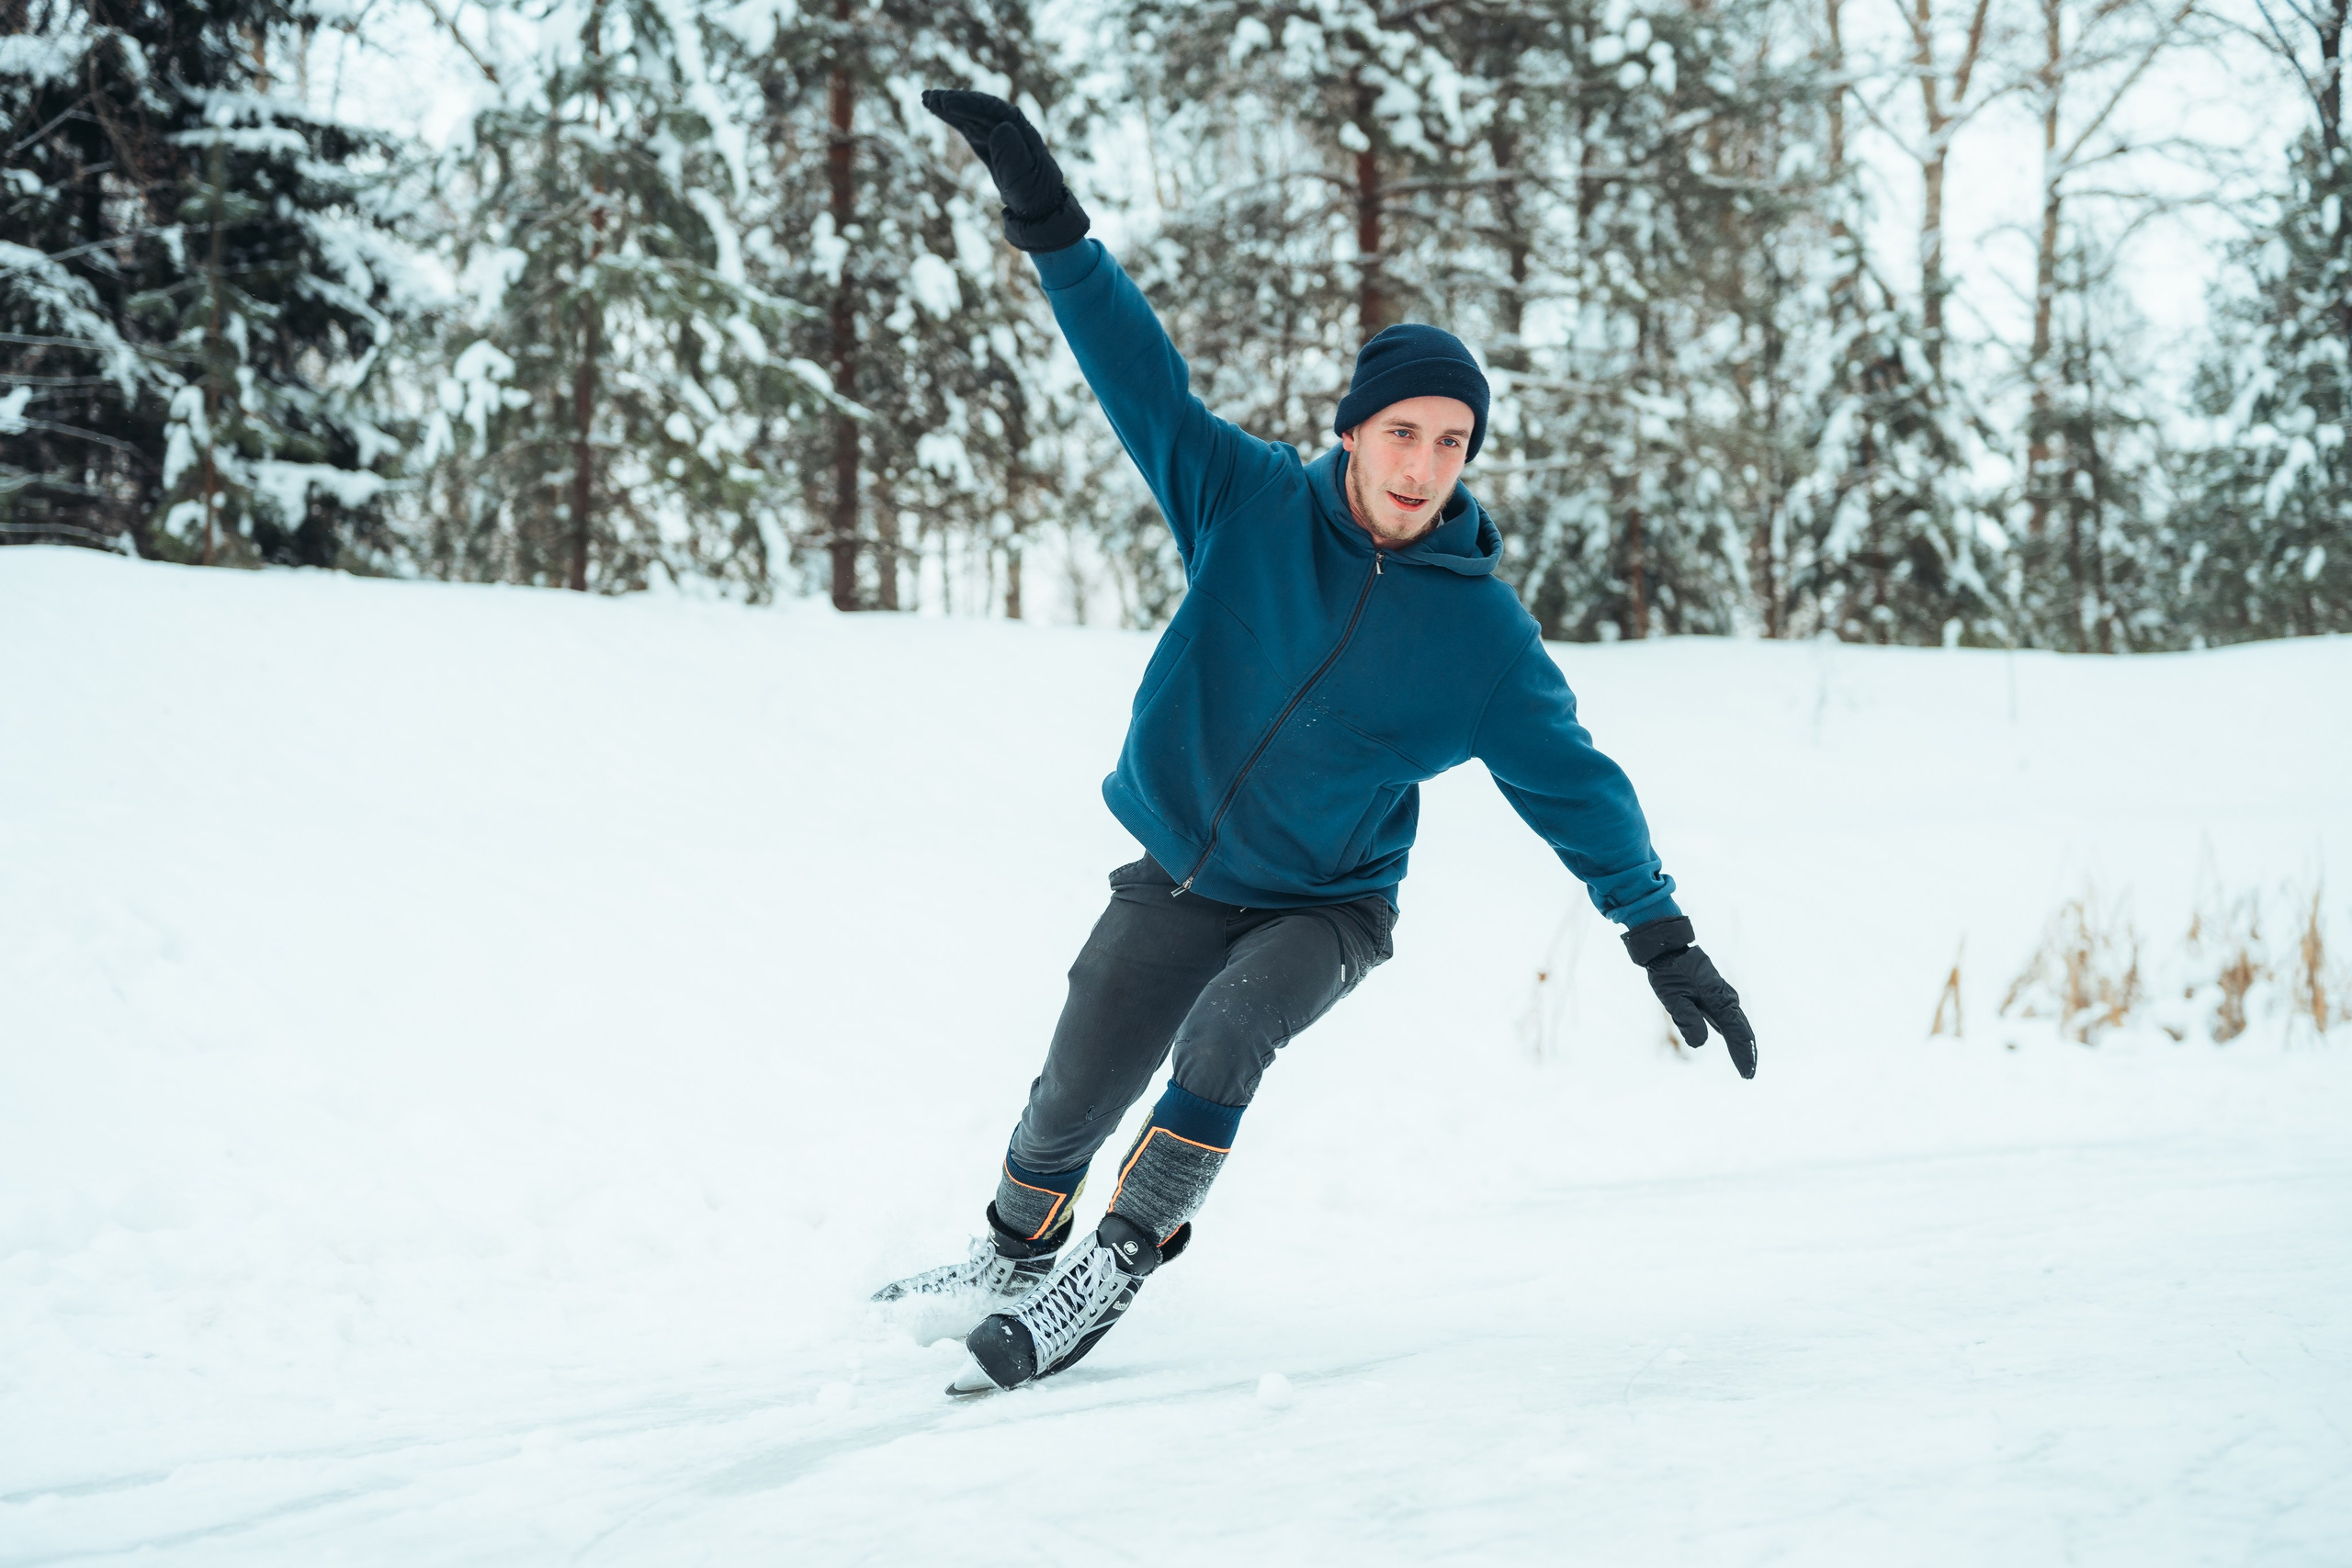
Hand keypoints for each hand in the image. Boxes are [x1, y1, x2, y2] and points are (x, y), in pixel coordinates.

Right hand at [920, 89, 1090, 252]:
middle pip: (980, 108)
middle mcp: (1010, 127)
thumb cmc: (1033, 195)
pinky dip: (952, 118)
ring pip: (972, 115)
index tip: (947, 103)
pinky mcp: (989, 144)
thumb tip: (999, 127)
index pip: (992, 110)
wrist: (1039, 209)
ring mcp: (999, 135)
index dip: (969, 104)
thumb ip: (1013, 154)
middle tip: (930, 97)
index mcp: (1021, 131)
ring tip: (926, 99)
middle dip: (955, 101)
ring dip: (949, 106)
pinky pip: (969, 126)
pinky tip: (936, 111)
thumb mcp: (1024, 178)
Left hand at [1624, 917, 1756, 1078]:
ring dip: (1741, 1042)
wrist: (1668, 947)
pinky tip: (1733, 1041)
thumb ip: (1686, 1019)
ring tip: (1744, 1063)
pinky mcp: (1716, 994)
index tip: (1747, 1074)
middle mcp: (1726, 998)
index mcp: (1719, 1000)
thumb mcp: (1672, 997)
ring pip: (1737, 1023)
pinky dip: (1733, 1031)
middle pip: (1742, 1030)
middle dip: (1745, 1052)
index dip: (1743, 1055)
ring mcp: (1723, 995)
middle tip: (1748, 1075)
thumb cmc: (1668, 972)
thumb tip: (1700, 1045)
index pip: (1737, 1034)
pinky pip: (1729, 1017)